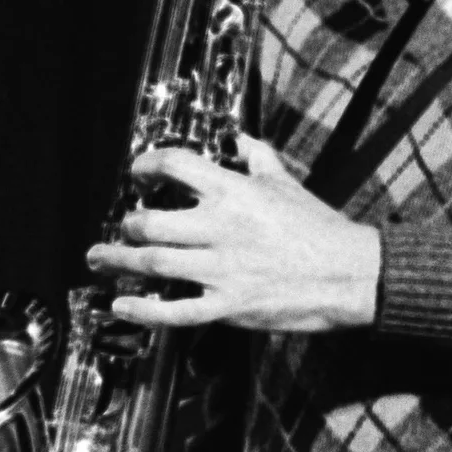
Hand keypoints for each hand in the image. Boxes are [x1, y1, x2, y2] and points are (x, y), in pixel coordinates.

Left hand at [88, 138, 381, 332]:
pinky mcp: (229, 305)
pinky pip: (175, 311)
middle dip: (126, 226)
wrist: (352, 275)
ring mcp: (222, 269)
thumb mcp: (287, 183)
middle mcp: (221, 227)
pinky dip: (143, 310)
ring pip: (153, 265)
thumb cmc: (321, 229)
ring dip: (118, 263)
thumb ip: (258, 158)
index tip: (137, 174)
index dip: (145, 166)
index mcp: (234, 192)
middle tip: (120, 228)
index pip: (174, 165)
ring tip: (99, 260)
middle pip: (150, 222)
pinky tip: (122, 306)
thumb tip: (241, 140)